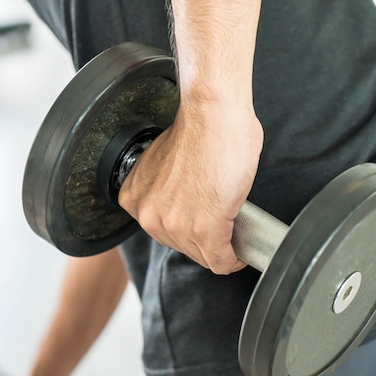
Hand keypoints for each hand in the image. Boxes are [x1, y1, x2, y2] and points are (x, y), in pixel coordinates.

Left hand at [118, 100, 262, 273]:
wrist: (214, 114)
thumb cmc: (199, 129)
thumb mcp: (166, 166)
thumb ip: (168, 192)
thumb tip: (187, 205)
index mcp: (135, 198)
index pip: (163, 232)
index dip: (188, 231)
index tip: (203, 226)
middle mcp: (148, 214)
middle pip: (182, 247)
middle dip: (204, 240)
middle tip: (223, 226)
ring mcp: (173, 224)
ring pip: (202, 256)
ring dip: (220, 248)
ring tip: (233, 230)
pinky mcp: (203, 229)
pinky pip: (221, 260)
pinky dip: (234, 259)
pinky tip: (241, 251)